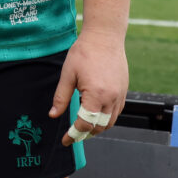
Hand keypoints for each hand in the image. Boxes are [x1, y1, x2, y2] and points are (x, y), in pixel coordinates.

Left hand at [49, 29, 128, 145]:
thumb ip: (61, 97)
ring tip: (83, 128)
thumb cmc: (84, 52)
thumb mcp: (67, 74)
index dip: (74, 134)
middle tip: (73, 136)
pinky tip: (96, 115)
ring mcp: (120, 95)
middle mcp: (112, 98)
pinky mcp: (124, 90)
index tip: (65, 140)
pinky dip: (107, 118)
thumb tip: (53, 115)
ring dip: (97, 128)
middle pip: (100, 127)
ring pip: (111, 122)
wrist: (104, 36)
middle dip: (86, 134)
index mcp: (96, 95)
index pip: (85, 124)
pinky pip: (117, 112)